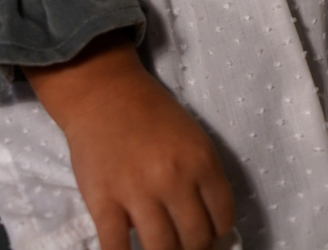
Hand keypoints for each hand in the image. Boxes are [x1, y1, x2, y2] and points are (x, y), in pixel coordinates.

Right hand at [24, 33, 234, 249]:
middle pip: (196, 240)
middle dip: (195, 249)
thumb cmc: (151, 112)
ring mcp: (138, 193)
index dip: (219, 233)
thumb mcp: (191, 136)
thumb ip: (202, 176)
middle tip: (186, 246)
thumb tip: (211, 225)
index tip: (210, 236)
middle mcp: (174, 179)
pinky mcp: (104, 203)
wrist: (104, 93)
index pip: (222, 217)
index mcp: (201, 160)